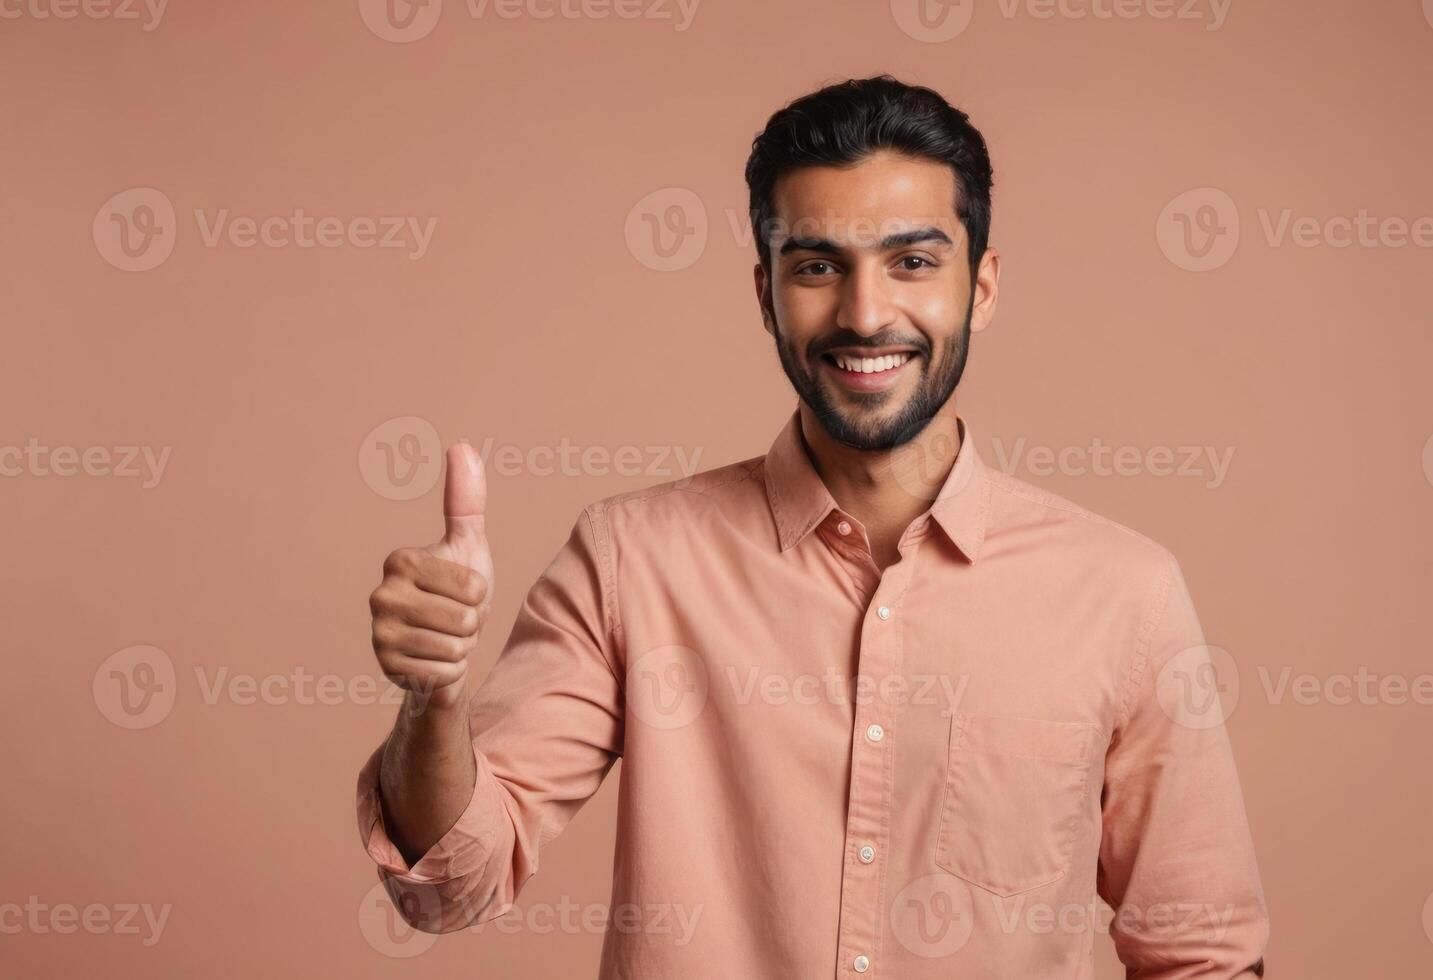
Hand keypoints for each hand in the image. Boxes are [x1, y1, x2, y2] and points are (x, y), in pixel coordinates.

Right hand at [370, 442, 493, 710]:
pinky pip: (442, 670)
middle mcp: (381, 594)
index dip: (480, 594)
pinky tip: (433, 659)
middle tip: (454, 619)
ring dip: (460, 646)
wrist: (443, 647)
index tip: (461, 592)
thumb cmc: (459, 592)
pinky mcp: (385, 666)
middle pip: (464, 617)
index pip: (473, 585)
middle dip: (471, 624)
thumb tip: (460, 446)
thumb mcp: (469, 545)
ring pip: (454, 645)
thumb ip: (465, 499)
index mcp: (400, 561)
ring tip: (444, 636)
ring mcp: (379, 632)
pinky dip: (448, 669)